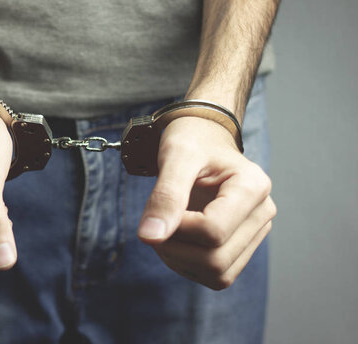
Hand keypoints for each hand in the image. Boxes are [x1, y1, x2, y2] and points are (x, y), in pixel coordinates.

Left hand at [137, 116, 275, 289]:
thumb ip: (165, 195)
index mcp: (253, 186)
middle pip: (216, 260)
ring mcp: (255, 232)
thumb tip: (149, 236)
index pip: (213, 231)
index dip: (177, 227)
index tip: (160, 208)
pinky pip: (217, 275)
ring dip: (180, 260)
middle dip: (175, 249)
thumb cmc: (191, 140)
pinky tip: (176, 239)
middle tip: (155, 222)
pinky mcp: (242, 246)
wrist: (201, 136)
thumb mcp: (175, 156)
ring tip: (165, 229)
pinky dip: (188, 265)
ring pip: (218, 274)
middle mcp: (262, 212)